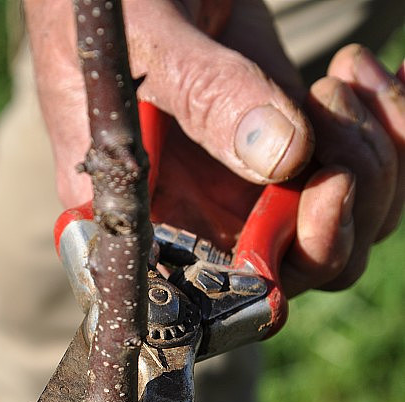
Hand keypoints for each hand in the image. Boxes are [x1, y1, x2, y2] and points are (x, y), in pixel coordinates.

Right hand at [24, 0, 403, 296]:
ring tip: (341, 77)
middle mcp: (205, 224)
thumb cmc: (103, 2)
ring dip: (376, 156)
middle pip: (308, 269)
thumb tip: (286, 155)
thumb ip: (204, 96)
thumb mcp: (143, 39)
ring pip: (351, 228)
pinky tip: (378, 75)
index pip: (220, 296)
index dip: (281, 267)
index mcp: (146, 225)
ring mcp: (255, 192)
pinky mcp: (294, 151)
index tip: (321, 189)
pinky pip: (366, 177)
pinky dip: (393, 131)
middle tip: (332, 104)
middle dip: (348, 201)